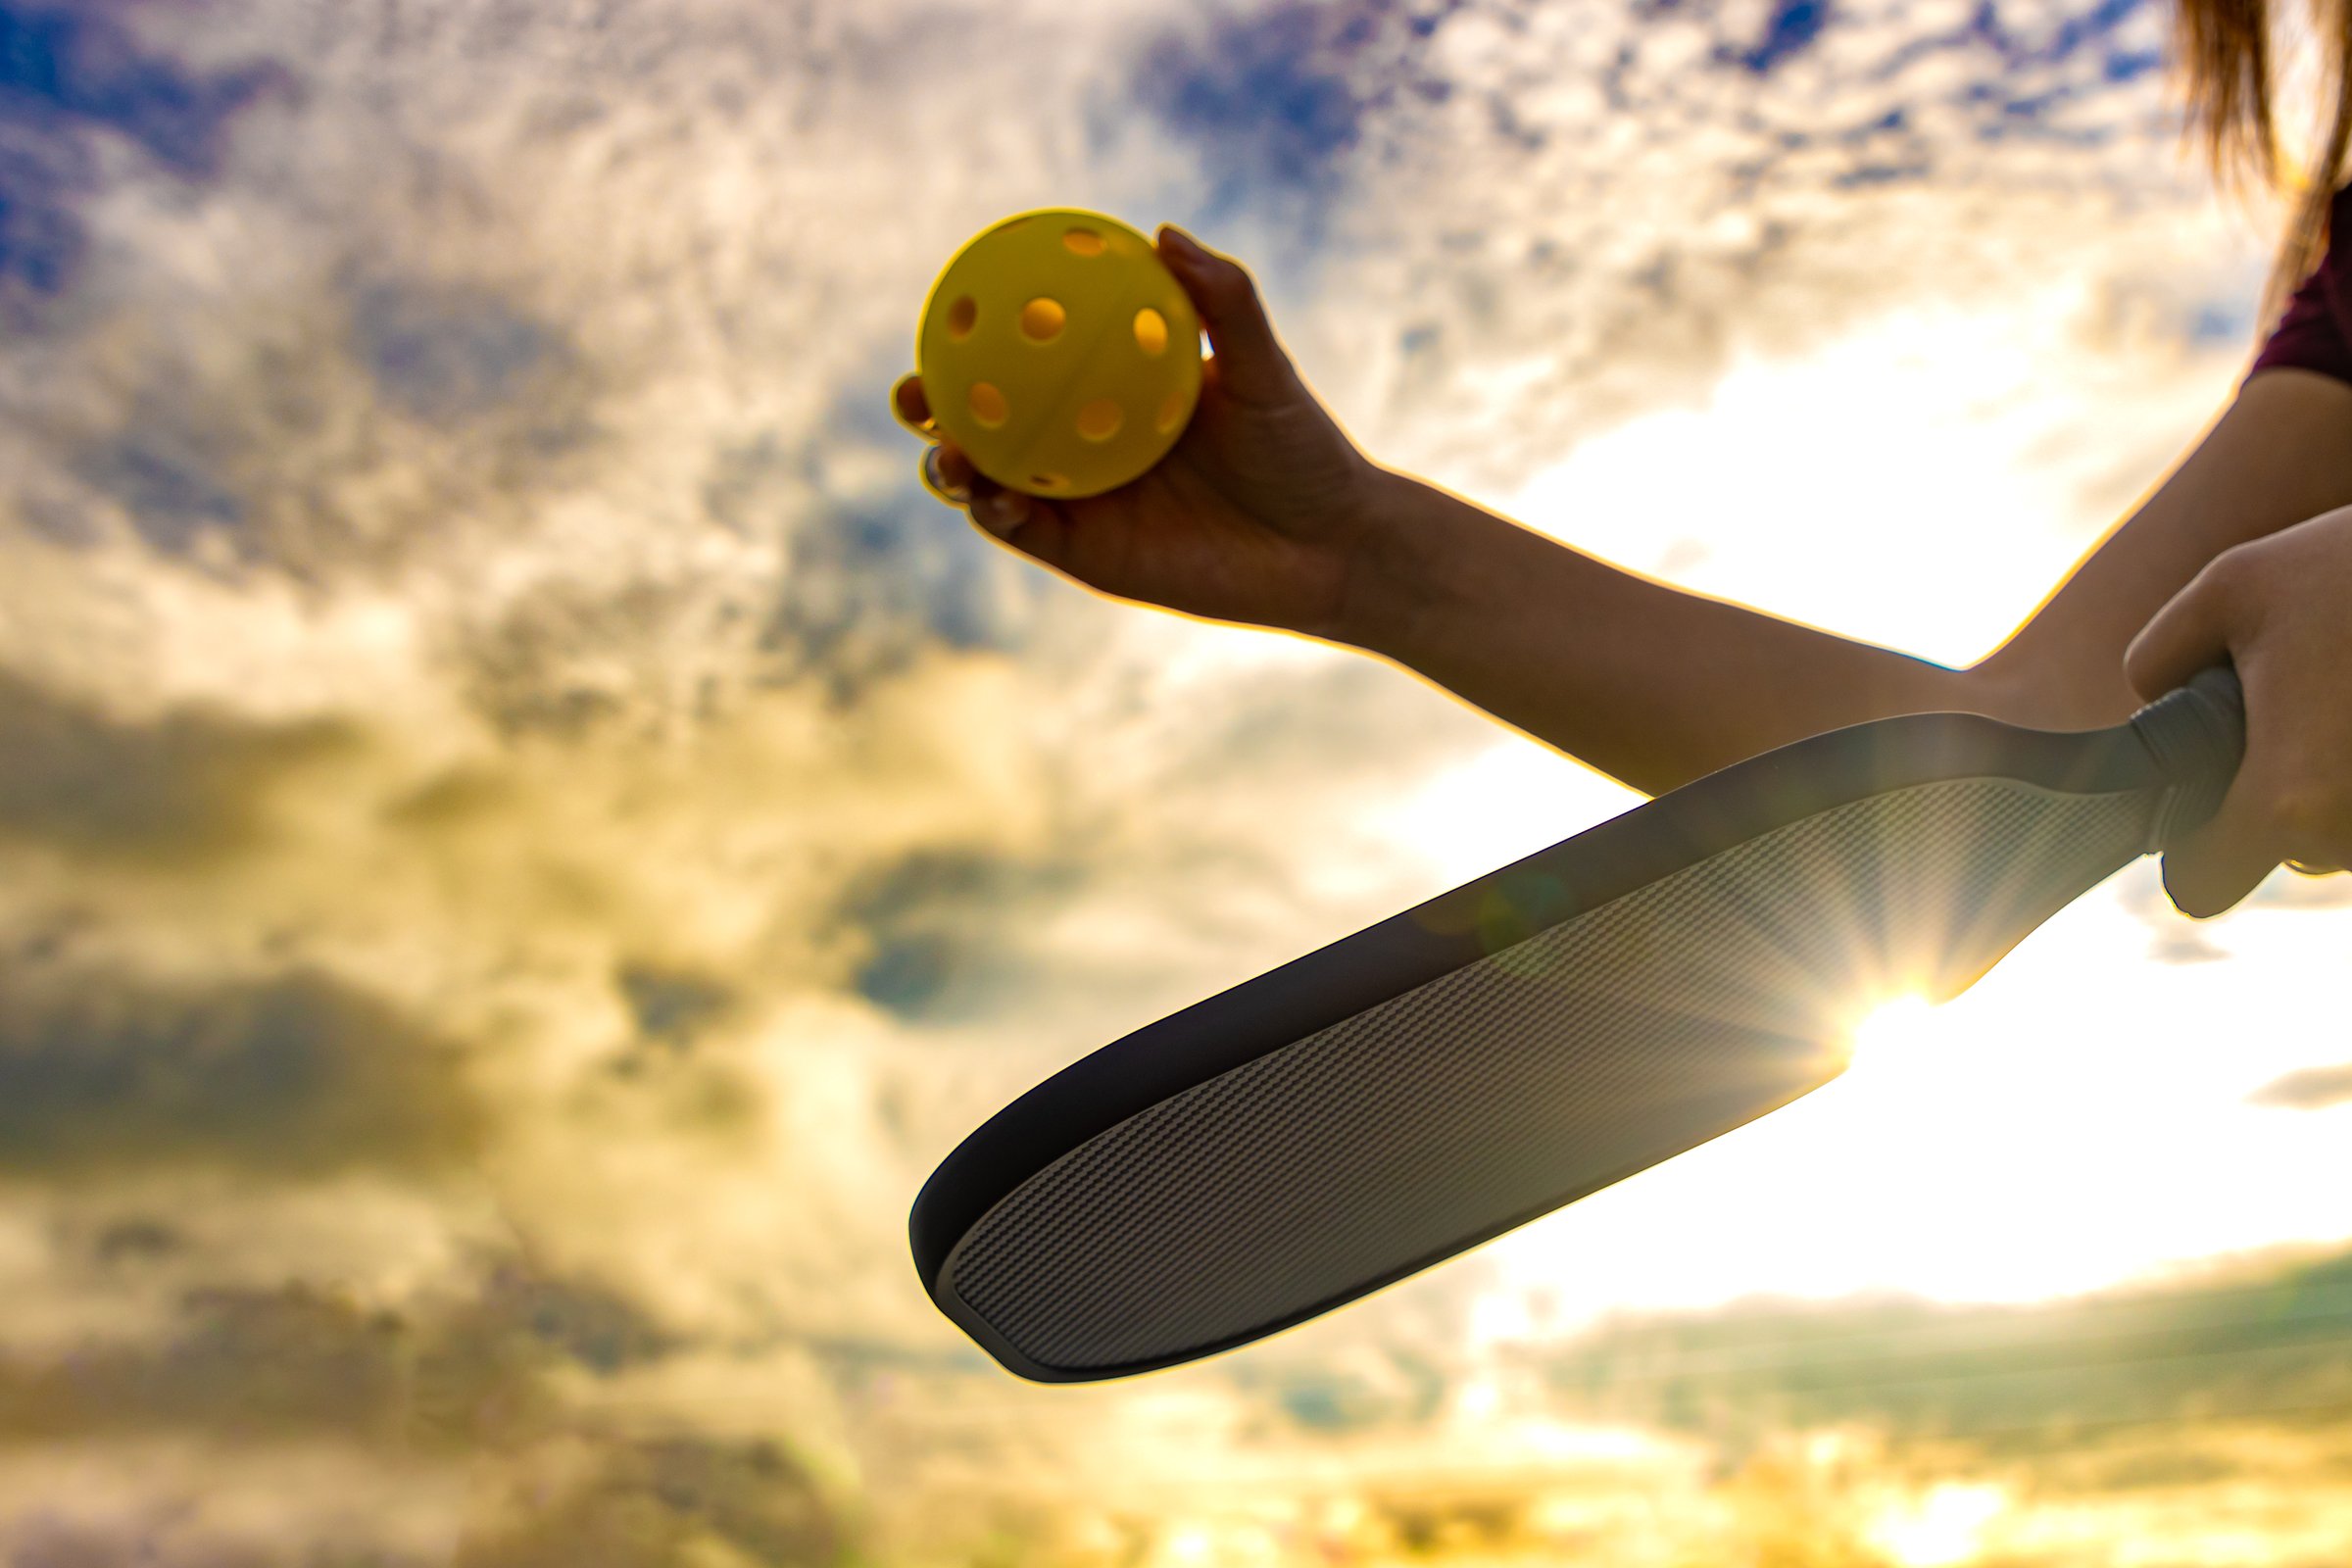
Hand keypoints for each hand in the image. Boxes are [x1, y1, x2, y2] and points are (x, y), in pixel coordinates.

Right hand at [891, 226, 1400, 641]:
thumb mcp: (1267, 369)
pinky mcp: (1086, 556)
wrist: (1330, 550)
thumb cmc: (1304, 452)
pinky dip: (995, 512)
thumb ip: (1224, 301)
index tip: (943, 306)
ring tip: (943, 449)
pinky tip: (989, 494)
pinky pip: (1023, 531)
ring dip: (950, 466)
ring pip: (987, 480)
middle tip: (912, 387)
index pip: (1028, 354)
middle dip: (930, 405)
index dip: (974, 334)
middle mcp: (1081, 443)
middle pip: (983, 418)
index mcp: (1109, 389)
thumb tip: (1164, 233)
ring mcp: (1079, 502)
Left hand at [2124, 504, 2351, 915]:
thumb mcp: (2230, 587)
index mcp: (2285, 798)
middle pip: (2288, 855)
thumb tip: (2149, 699)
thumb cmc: (2351, 566)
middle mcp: (2349, 834)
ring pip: (2342, 838)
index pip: (2202, 887)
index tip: (2206, 804)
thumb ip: (2159, 653)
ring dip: (2337, 786)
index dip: (2193, 851)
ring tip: (2345, 697)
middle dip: (2281, 800)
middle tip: (2301, 713)